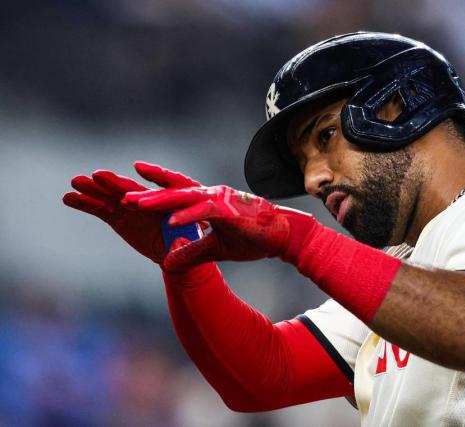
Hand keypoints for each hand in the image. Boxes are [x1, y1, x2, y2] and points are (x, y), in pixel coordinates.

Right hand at [62, 162, 200, 262]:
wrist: (174, 251)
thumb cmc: (189, 247)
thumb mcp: (190, 248)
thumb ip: (183, 245)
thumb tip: (180, 242)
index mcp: (174, 204)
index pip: (165, 195)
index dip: (149, 192)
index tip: (132, 189)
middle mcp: (151, 201)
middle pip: (134, 190)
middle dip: (115, 183)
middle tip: (99, 176)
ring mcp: (132, 206)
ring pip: (112, 196)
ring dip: (94, 188)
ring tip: (76, 181)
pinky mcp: (119, 215)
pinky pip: (100, 208)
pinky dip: (85, 202)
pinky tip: (68, 198)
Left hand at [123, 185, 319, 271]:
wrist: (281, 235)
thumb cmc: (252, 237)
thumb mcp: (214, 250)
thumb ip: (191, 253)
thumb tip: (167, 262)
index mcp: (206, 203)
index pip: (175, 194)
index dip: (152, 192)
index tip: (129, 191)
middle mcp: (209, 197)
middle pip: (172, 191)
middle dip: (147, 192)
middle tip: (120, 193)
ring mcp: (219, 202)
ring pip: (184, 198)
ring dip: (160, 201)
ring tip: (137, 204)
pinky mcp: (229, 211)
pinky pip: (204, 212)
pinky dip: (187, 216)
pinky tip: (170, 221)